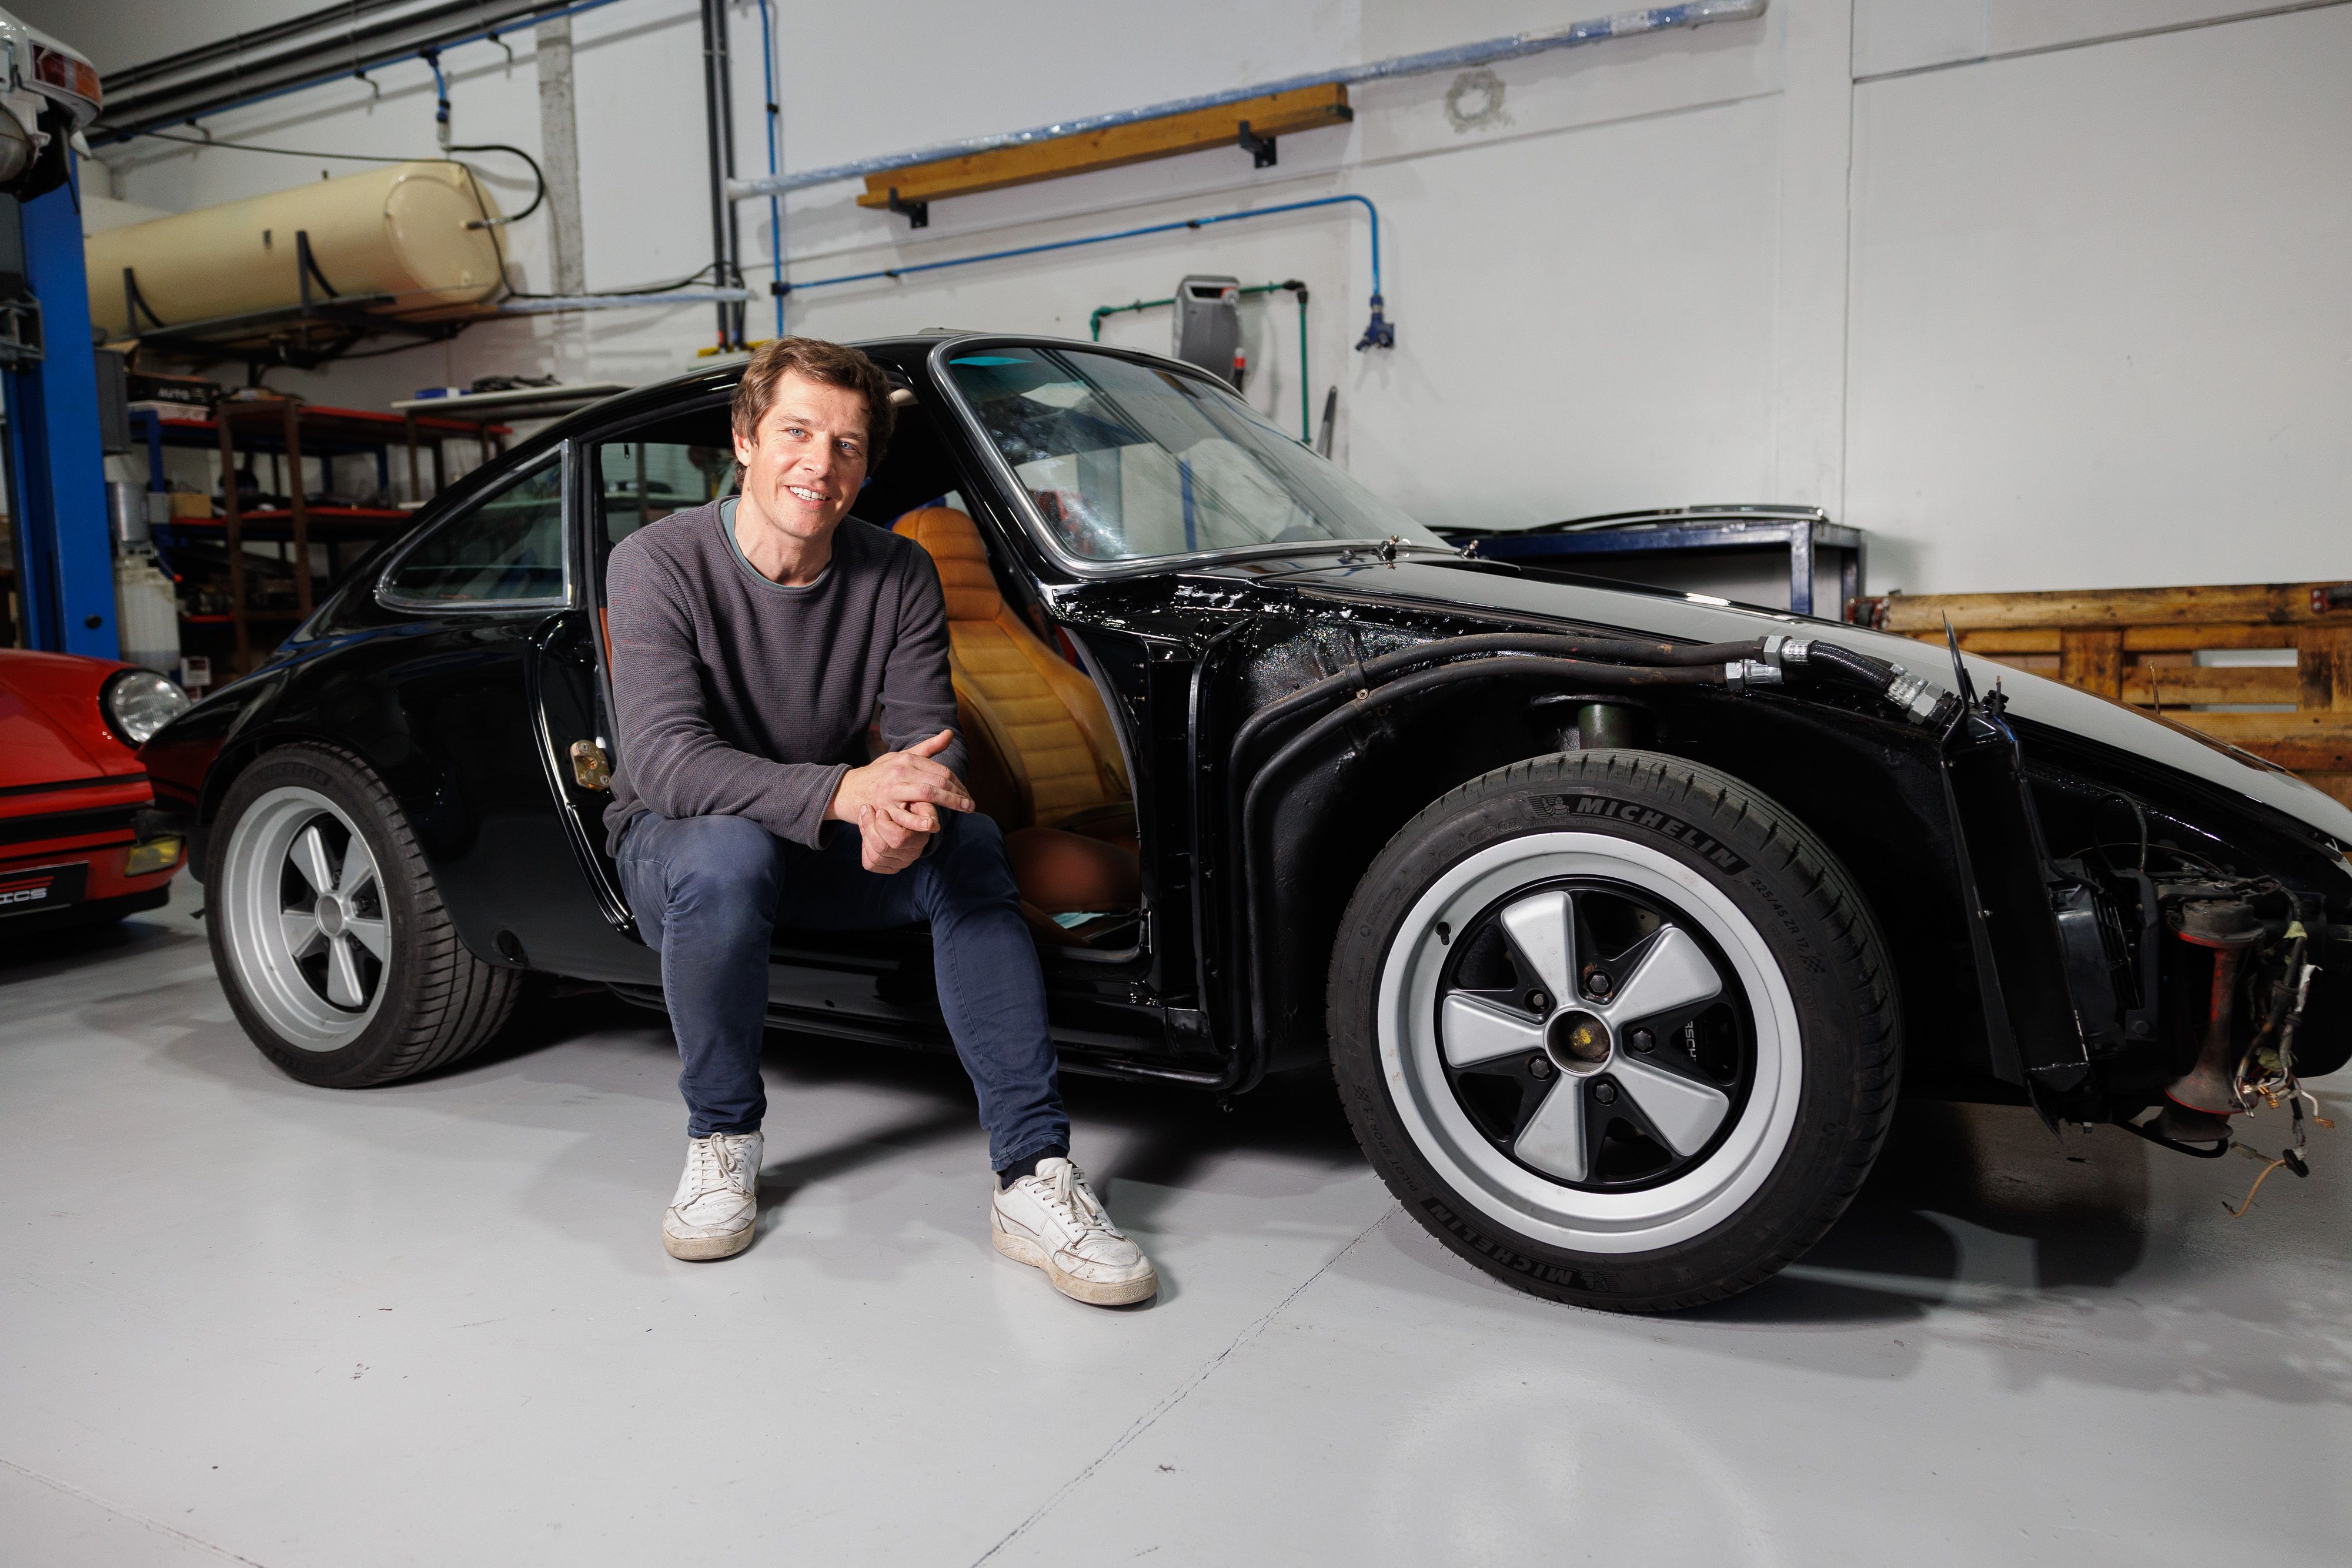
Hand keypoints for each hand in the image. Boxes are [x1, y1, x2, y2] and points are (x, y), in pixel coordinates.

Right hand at [829, 729, 971, 828]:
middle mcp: (900, 772)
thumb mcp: (901, 757)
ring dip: (949, 802)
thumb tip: (950, 733)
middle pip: (937, 781)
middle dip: (958, 794)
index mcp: (906, 759)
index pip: (940, 771)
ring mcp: (891, 790)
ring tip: (964, 810)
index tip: (967, 794)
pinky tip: (935, 825)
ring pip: (927, 793)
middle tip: (971, 805)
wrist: (848, 790)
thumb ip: (927, 748)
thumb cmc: (879, 774)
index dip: (958, 784)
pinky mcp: (883, 808)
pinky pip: (905, 816)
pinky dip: (921, 821)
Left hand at [856, 804, 928, 873]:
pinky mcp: (890, 868)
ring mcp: (901, 863)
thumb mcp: (917, 798)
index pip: (899, 838)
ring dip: (864, 834)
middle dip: (870, 826)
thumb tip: (931, 823)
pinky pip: (870, 864)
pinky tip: (867, 833)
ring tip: (864, 816)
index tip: (881, 810)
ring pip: (875, 856)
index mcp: (921, 838)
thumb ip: (923, 801)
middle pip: (883, 847)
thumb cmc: (908, 802)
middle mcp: (913, 854)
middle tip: (867, 809)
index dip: (884, 824)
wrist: (901, 811)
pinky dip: (864, 848)